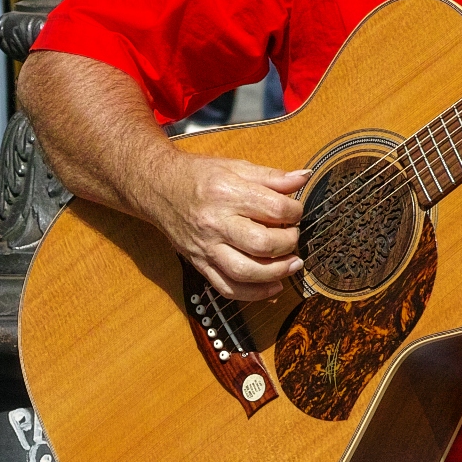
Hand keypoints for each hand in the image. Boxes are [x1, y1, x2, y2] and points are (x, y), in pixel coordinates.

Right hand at [154, 148, 307, 301]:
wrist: (159, 188)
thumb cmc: (199, 177)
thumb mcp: (236, 167)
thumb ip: (271, 176)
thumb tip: (302, 178)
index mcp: (227, 193)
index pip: (273, 208)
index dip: (294, 212)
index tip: (295, 211)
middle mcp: (215, 223)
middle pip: (262, 244)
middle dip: (288, 243)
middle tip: (293, 236)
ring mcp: (207, 248)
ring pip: (245, 272)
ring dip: (277, 273)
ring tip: (292, 264)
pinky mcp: (200, 264)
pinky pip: (228, 289)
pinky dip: (255, 294)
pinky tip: (273, 286)